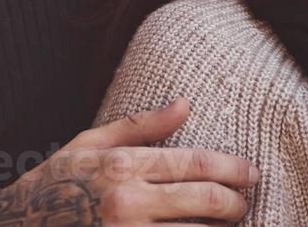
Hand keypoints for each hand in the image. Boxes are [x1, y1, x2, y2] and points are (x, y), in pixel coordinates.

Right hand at [0, 97, 258, 225]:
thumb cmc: (54, 183)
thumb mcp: (90, 145)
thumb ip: (141, 126)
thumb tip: (186, 104)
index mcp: (122, 167)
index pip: (196, 164)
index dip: (233, 169)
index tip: (252, 173)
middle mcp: (128, 203)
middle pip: (206, 201)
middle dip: (237, 203)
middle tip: (246, 202)